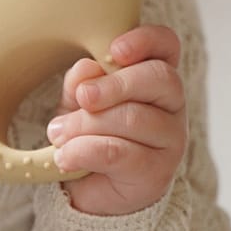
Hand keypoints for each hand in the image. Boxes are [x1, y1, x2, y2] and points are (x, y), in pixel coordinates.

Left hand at [47, 26, 186, 215]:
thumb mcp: (79, 101)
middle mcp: (172, 104)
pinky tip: (65, 156)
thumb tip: (86, 69)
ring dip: (87, 124)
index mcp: (154, 76)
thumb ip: (83, 82)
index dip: (145, 40)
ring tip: (59, 133)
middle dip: (115, 84)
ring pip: (134, 118)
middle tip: (83, 97)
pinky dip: (85, 151)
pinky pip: (121, 153)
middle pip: (159, 78)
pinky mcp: (157, 173)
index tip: (115, 50)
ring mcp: (171, 139)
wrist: (87, 190)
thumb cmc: (89, 133)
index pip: (166, 45)